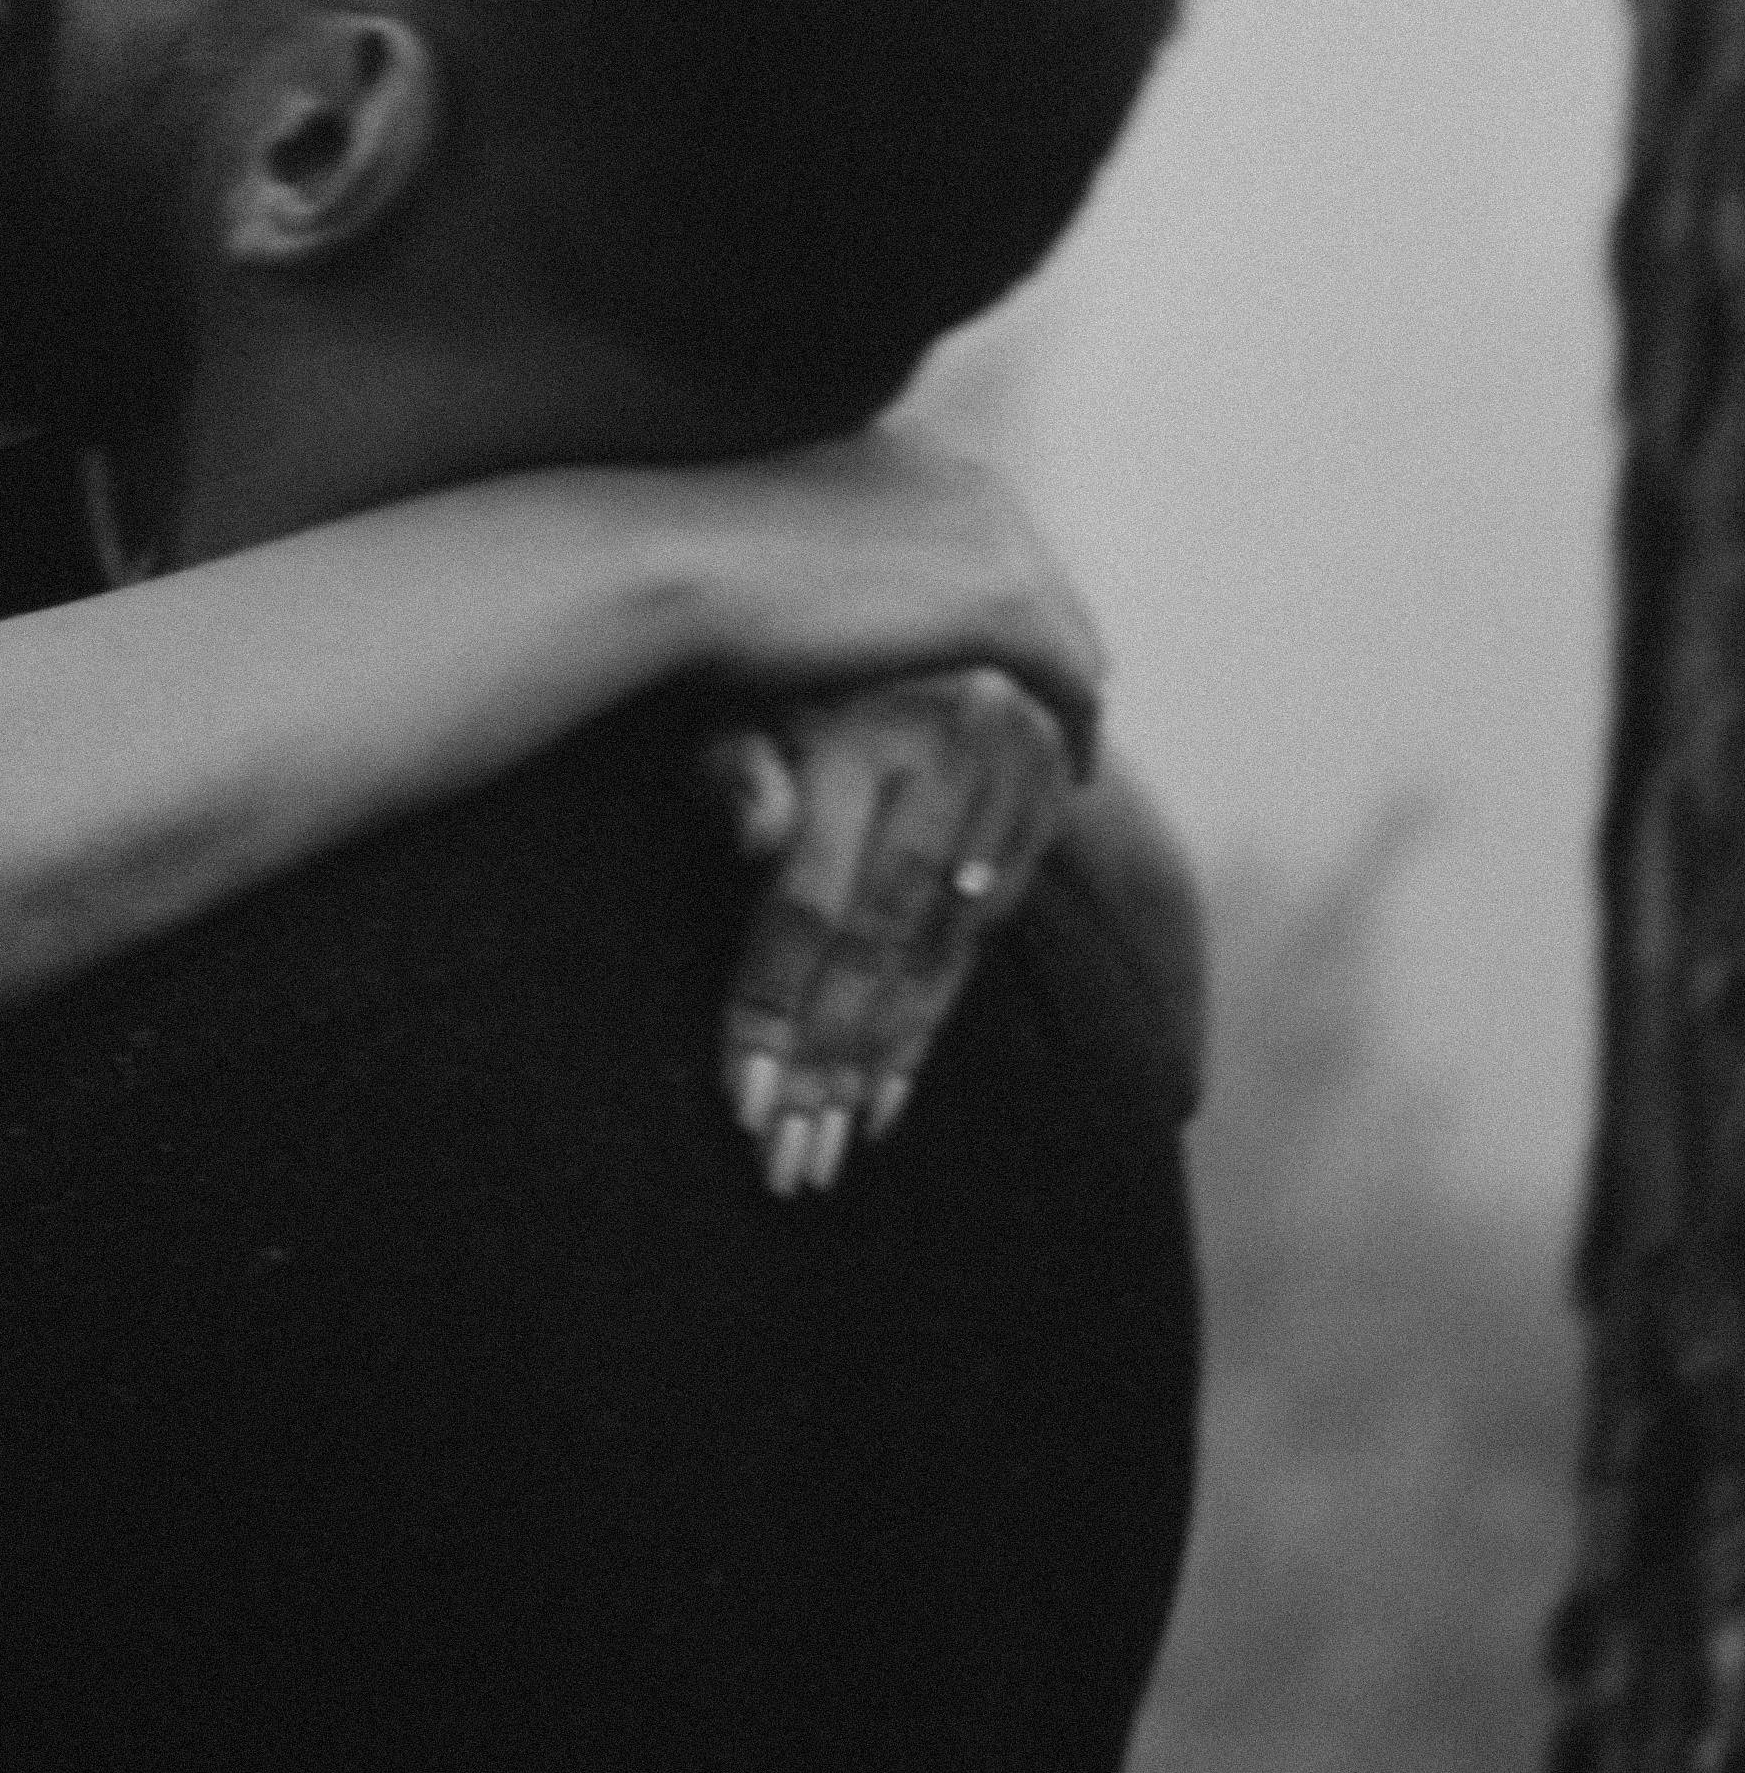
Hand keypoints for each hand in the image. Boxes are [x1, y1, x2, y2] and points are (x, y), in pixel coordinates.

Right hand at [671, 430, 1103, 764]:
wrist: (671, 561)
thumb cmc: (680, 562)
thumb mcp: (765, 543)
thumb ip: (813, 558)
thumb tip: (808, 589)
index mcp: (909, 453)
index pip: (982, 536)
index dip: (984, 603)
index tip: (986, 666)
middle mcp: (962, 478)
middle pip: (1039, 576)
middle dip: (1044, 643)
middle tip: (1044, 718)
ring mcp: (991, 535)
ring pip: (1067, 628)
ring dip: (1065, 687)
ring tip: (1059, 751)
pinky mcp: (1002, 603)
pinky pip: (1072, 678)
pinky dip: (1074, 727)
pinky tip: (1067, 775)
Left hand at [706, 664, 1075, 1193]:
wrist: (904, 612)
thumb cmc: (778, 673)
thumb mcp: (737, 702)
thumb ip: (735, 767)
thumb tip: (755, 837)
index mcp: (863, 729)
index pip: (812, 898)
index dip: (770, 1000)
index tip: (737, 1096)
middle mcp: (947, 757)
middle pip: (878, 943)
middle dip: (825, 1059)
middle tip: (786, 1160)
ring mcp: (1005, 787)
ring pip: (933, 956)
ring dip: (876, 1063)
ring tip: (827, 1150)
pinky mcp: (1038, 814)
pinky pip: (976, 945)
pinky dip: (926, 1025)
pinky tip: (881, 1098)